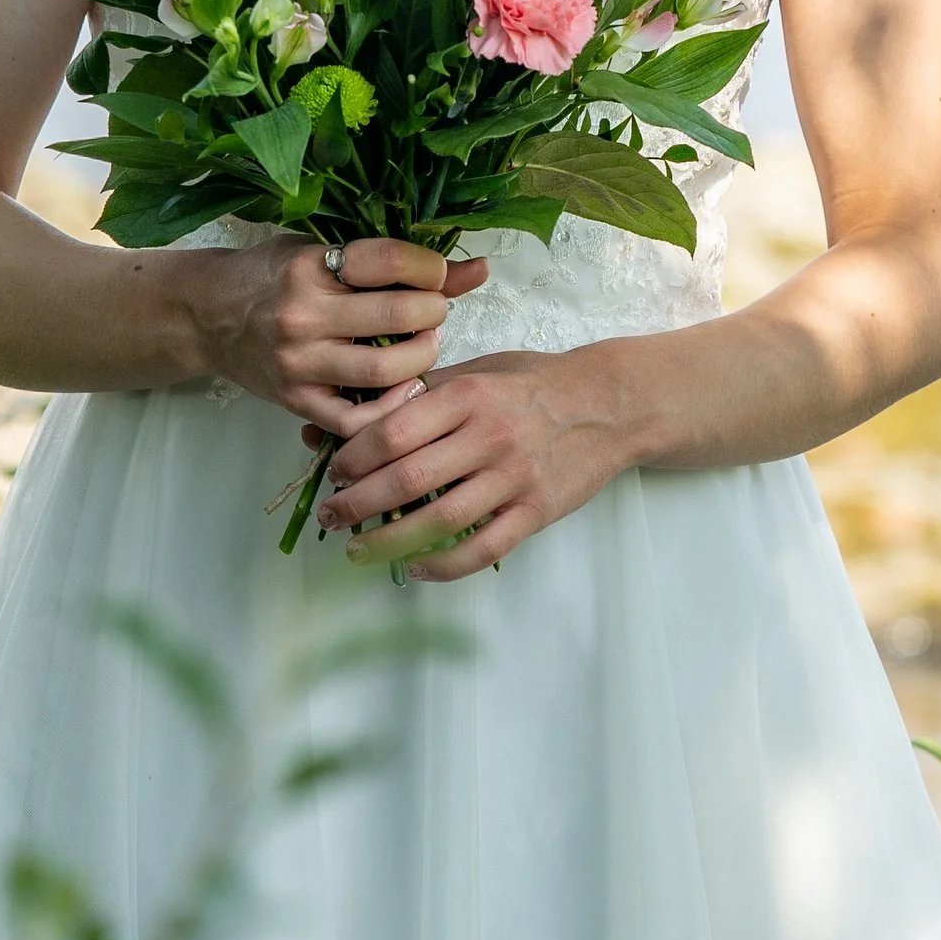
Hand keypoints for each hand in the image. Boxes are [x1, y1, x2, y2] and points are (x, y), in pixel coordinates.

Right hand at [194, 235, 486, 433]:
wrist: (205, 316)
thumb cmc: (270, 276)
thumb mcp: (323, 251)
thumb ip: (396, 263)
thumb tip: (479, 269)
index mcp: (309, 266)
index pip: (391, 262)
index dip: (431, 269)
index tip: (435, 275)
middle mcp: (302, 315)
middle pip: (397, 315)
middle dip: (433, 312)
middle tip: (433, 312)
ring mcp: (298, 363)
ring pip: (384, 371)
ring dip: (421, 358)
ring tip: (422, 346)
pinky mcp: (296, 401)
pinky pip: (357, 420)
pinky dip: (391, 410)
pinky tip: (403, 391)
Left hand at [316, 346, 635, 580]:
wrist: (607, 405)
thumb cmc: (530, 385)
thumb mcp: (476, 371)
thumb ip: (414, 396)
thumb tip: (340, 421)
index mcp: (468, 395)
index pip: (394, 430)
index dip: (353, 457)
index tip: (335, 472)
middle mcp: (490, 435)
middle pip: (408, 478)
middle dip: (358, 502)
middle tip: (332, 515)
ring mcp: (516, 477)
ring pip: (440, 519)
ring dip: (390, 539)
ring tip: (358, 548)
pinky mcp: (537, 511)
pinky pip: (483, 548)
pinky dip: (444, 565)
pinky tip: (415, 568)